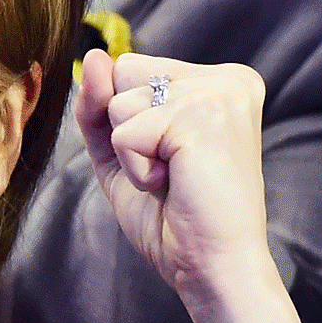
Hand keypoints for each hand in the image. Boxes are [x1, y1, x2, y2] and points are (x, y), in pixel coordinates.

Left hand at [77, 50, 277, 319]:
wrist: (212, 266)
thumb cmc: (174, 216)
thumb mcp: (122, 150)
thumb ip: (100, 102)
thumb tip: (93, 56)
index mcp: (221, 81)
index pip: (130, 68)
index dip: (128, 120)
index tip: (172, 157)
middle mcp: (228, 79)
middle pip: (123, 73)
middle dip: (128, 129)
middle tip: (172, 169)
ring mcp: (219, 94)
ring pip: (119, 101)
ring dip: (131, 152)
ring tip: (174, 178)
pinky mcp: (203, 117)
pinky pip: (125, 132)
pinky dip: (135, 167)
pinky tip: (174, 184)